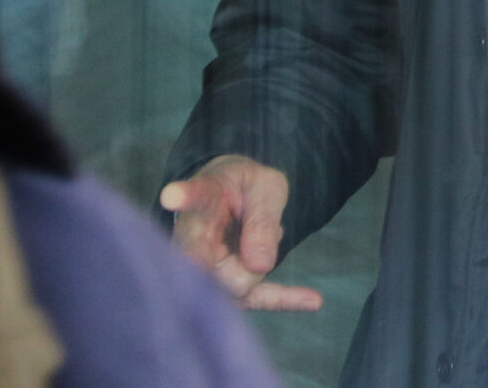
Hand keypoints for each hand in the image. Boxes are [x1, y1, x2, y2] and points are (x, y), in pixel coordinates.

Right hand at [160, 154, 321, 310]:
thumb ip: (261, 220)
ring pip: (235, 290)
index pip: (192, 199)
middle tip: (269, 229)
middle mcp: (189, 238)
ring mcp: (199, 268)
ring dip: (261, 270)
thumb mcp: (264, 187)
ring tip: (269, 234)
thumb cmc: (245, 186)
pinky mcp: (220, 285)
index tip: (172, 195)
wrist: (232, 194)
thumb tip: (260, 267)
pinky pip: (254, 299)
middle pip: (215, 269)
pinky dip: (284, 299)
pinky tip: (315, 300)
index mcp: (202, 200)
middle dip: (249, 263)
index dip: (183, 198)